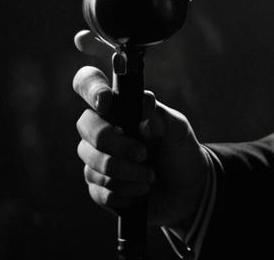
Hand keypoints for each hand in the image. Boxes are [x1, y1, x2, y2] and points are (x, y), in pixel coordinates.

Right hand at [72, 30, 208, 229]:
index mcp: (121, 104)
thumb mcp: (178, 127)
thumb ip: (160, 114)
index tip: (105, 99)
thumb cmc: (179, 148)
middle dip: (112, 141)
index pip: (90, 82)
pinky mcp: (98, 183)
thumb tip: (143, 102)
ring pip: (90, 158)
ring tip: (149, 174)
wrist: (188, 188)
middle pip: (85, 125)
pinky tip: (140, 190)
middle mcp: (104, 125)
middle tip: (143, 152)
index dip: (89, 82)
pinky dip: (122, 190)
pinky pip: (96, 186)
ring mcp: (97, 155)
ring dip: (124, 170)